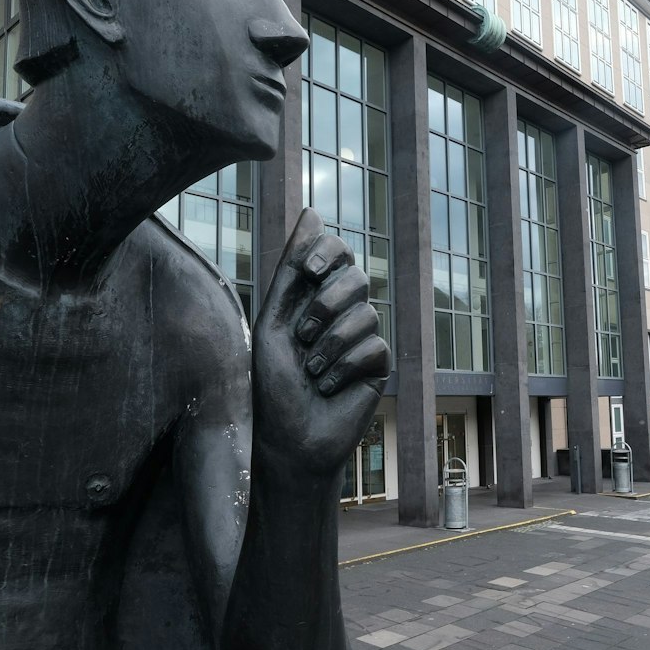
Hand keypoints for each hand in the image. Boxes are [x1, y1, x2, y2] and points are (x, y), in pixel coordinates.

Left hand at [253, 209, 391, 466]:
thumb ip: (292, 269)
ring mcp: (362, 339)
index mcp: (313, 297)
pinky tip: (329, 386)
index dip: (328, 252)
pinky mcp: (378, 366)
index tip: (309, 269)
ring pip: (366, 313)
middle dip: (326, 303)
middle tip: (302, 334)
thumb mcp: (273, 320)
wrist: (287, 438)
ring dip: (330, 344)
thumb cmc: (271, 384)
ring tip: (310, 370)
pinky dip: (345, 366)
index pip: (337, 253)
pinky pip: (374, 346)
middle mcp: (341, 313)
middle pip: (356, 277)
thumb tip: (311, 211)